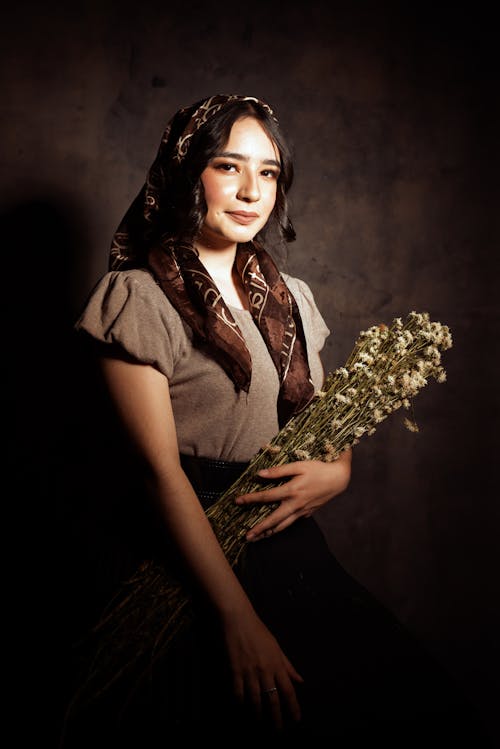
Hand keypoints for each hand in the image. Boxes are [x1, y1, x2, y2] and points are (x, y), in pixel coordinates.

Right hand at [222, 608, 303, 730]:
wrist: (237, 619)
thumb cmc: (258, 631)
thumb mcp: (277, 647)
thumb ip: (288, 665)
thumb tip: (300, 681)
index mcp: (277, 664)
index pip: (288, 690)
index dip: (293, 707)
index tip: (296, 720)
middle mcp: (265, 670)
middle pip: (273, 700)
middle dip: (276, 718)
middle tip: (278, 732)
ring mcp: (249, 672)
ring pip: (255, 700)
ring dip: (258, 715)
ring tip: (260, 725)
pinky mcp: (234, 671)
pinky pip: (238, 693)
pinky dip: (240, 704)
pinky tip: (241, 711)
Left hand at [235, 450, 351, 540]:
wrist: (338, 479)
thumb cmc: (318, 469)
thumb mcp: (299, 465)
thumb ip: (279, 471)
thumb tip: (260, 474)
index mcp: (291, 490)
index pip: (266, 497)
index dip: (250, 499)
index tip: (237, 501)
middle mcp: (295, 504)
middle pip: (273, 520)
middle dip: (259, 529)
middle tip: (246, 537)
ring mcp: (302, 511)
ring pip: (283, 526)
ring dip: (269, 533)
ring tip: (257, 539)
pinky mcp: (307, 514)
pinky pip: (292, 523)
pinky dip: (281, 528)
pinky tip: (275, 530)